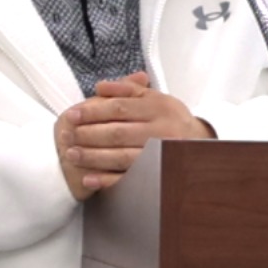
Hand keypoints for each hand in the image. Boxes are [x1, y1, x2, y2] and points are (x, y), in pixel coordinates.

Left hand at [54, 76, 213, 199]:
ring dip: (93, 157)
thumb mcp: (154, 97)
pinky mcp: (157, 174)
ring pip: (121, 156)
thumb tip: (100, 87)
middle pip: (118, 132)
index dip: (93, 111)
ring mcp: (160, 155)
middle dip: (88, 134)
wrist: (200, 143)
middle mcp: (160, 130)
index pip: (120, 107)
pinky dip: (108, 180)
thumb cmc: (171, 118)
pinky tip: (89, 179)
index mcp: (158, 107)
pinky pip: (129, 179)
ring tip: (72, 154)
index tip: (73, 115)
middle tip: (66, 135)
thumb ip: (127, 89)